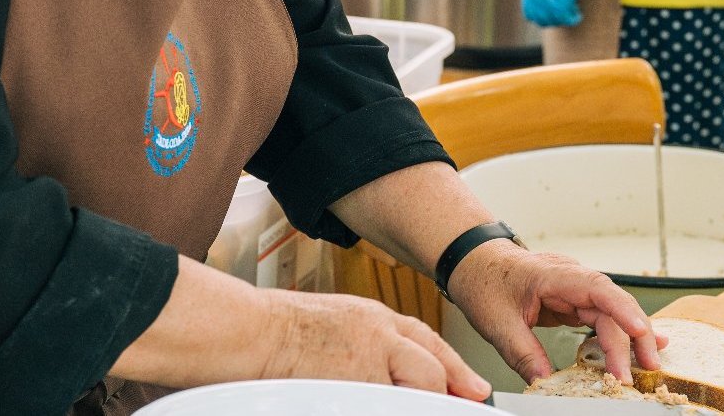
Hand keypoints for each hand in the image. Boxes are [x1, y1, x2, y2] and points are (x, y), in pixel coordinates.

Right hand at [252, 288, 491, 399]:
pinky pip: (391, 403)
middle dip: (448, 390)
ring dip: (419, 400)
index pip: (426, 341)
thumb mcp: (333, 323)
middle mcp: (379, 334)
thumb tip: (381, 366)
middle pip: (431, 366)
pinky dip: (393, 406)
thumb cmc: (275, 330)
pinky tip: (388, 407)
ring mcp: (370, 360)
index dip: (454, 367)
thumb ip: (364, 342)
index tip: (473, 388)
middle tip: (462, 407)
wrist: (249, 331)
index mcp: (372, 317)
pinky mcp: (358, 383)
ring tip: (416, 407)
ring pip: (420, 384)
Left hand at [446, 241, 663, 384]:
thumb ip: (523, 353)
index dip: (623, 309)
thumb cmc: (484, 282)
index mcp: (553, 276)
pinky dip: (622, 331)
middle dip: (633, 336)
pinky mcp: (573, 301)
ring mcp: (575, 288)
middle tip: (645, 369)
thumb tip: (545, 382)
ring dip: (632, 337)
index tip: (640, 332)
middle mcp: (571, 278)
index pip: (597, 288)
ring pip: (612, 311)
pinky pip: (603, 316)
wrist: (474, 262)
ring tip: (649, 364)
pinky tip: (644, 342)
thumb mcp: (498, 323)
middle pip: (612, 304)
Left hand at [521, 0, 597, 26]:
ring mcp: (546, 2)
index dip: (543, 17)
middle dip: (555, 19)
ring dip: (565, 19)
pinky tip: (579, 14)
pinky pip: (568, 18)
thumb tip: (550, 4)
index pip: (530, 15)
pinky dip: (574, 18)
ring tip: (574, 11)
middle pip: (543, 21)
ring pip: (556, 21)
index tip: (554, 14)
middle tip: (566, 14)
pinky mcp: (560, 3)